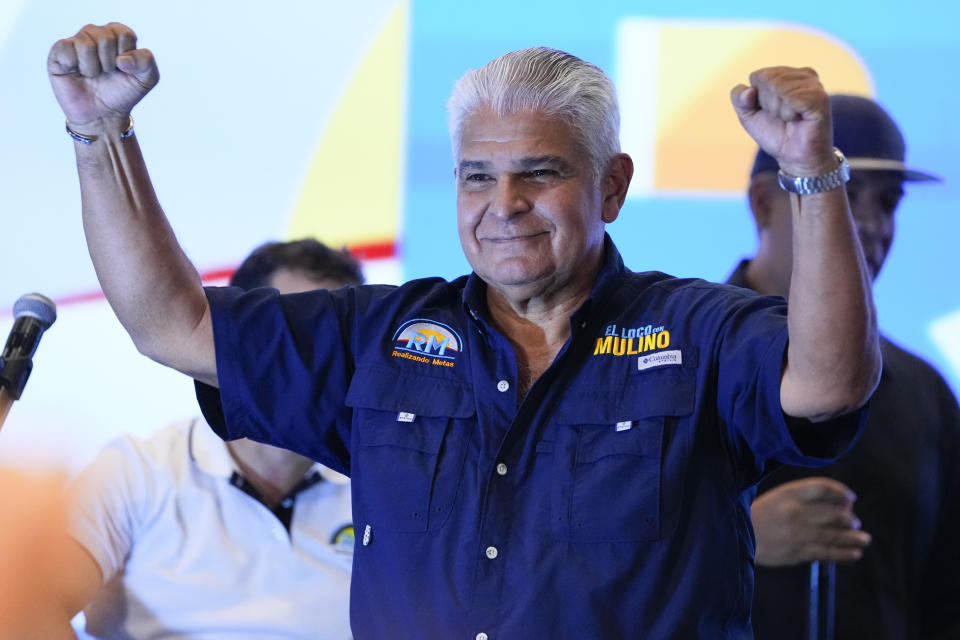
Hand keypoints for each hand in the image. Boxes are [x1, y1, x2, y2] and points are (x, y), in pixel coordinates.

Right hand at [47, 22, 157, 129]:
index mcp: (117, 35)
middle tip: (106, 73)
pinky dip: (74, 66)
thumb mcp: (147, 79)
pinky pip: (65, 49)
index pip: (125, 34)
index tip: (123, 68)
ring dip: (93, 68)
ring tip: (92, 75)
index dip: (126, 56)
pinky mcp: (58, 52)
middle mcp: (96, 33)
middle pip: (106, 38)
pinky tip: (75, 72)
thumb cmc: (123, 92)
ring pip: (86, 44)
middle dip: (109, 64)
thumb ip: (146, 61)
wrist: (103, 115)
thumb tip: (122, 59)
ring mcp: (76, 41)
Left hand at [730, 66, 835, 176]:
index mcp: (786, 73)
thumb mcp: (748, 115)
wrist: (793, 156)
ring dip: (779, 110)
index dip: (757, 98)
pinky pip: (792, 98)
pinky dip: (789, 113)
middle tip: (782, 117)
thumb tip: (748, 90)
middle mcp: (803, 74)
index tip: (771, 111)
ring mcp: (814, 85)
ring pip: (779, 88)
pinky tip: (798, 119)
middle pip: (768, 79)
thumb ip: (738, 98)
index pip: (758, 76)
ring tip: (791, 119)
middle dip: (768, 104)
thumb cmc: (774, 132)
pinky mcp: (820, 97)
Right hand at [752, 477, 871, 566]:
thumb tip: (842, 504)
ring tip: (864, 539)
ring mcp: (796, 534)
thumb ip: (806, 498)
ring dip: (852, 538)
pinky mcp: (797, 553)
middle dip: (849, 518)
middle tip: (855, 522)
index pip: (821, 487)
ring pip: (832, 536)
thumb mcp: (779, 497)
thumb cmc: (760, 514)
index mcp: (787, 494)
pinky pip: (825, 553)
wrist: (738, 537)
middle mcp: (794, 512)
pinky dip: (843, 554)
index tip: (851, 497)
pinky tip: (854, 554)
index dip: (840, 491)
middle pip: (832, 514)